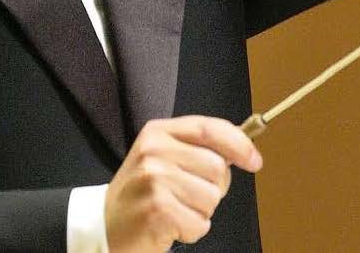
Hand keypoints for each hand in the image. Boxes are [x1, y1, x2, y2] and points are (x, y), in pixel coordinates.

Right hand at [105, 115, 262, 252]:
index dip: (238, 143)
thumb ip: (195, 148)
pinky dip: (191, 231)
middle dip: (214, 189)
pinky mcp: (158, 210)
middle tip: (188, 196)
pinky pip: (200, 224)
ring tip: (175, 210)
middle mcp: (155, 151)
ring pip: (212, 198)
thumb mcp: (161, 158)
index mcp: (158, 132)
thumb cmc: (141, 193)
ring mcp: (154, 180)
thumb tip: (242, 151)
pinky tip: (170, 225)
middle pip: (218, 168)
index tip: (254, 160)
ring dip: (200, 213)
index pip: (209, 129)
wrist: (105, 225)